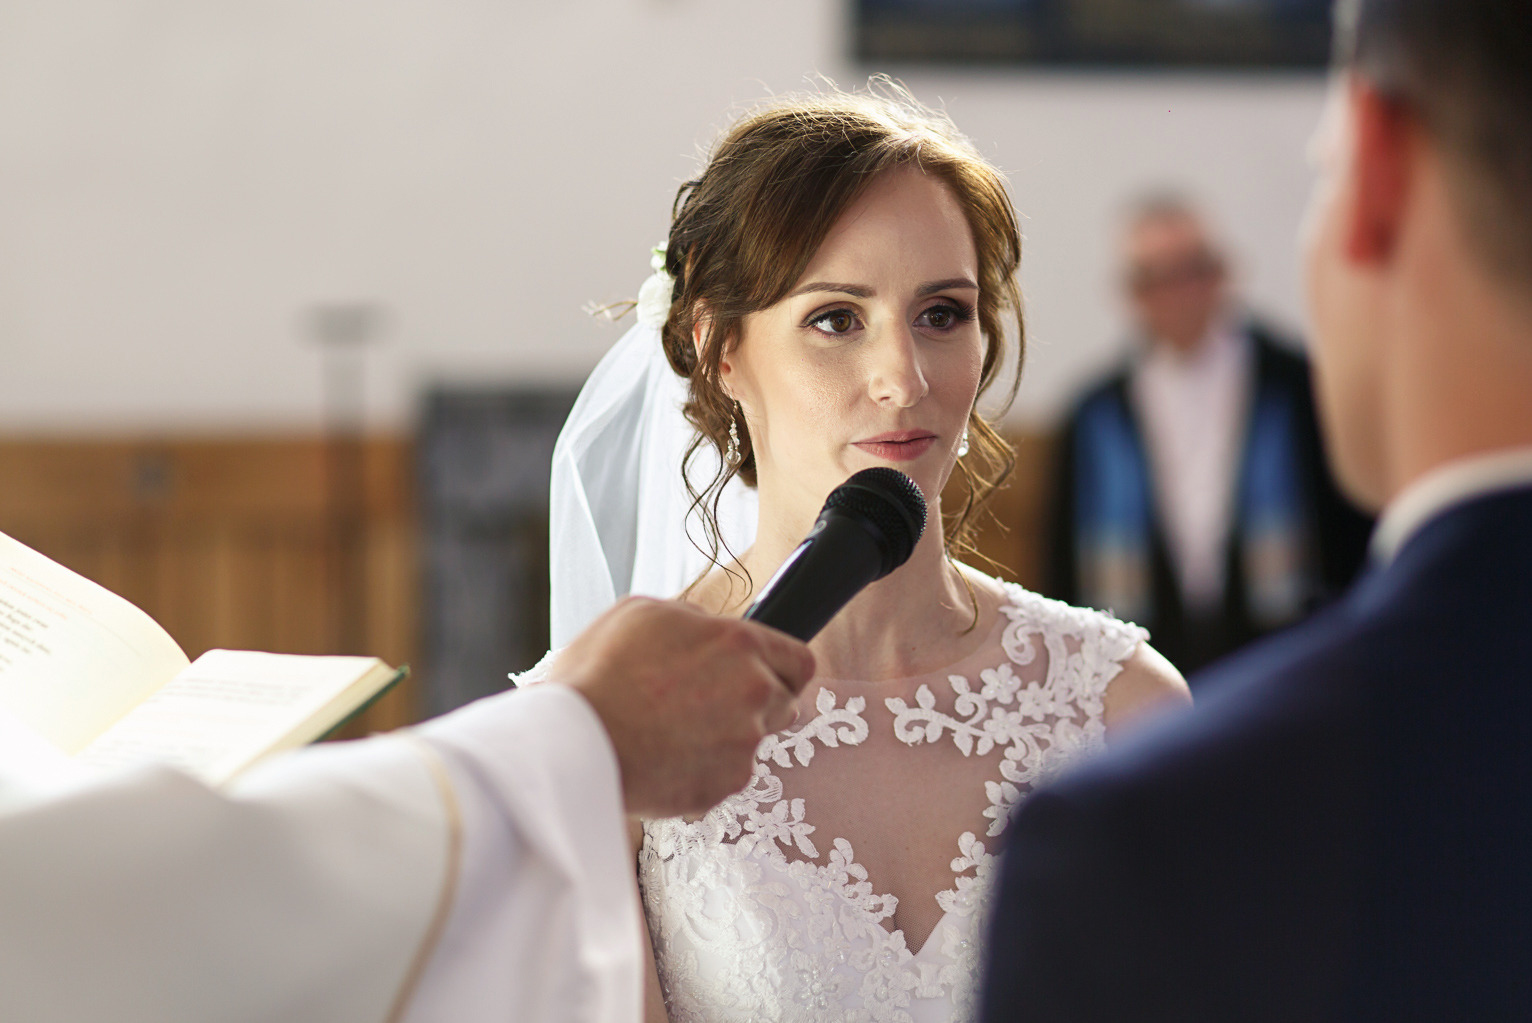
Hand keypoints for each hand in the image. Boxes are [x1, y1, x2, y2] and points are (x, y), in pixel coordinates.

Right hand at [552, 597, 814, 817]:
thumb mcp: (642, 613)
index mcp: (740, 644)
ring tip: (673, 731)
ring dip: (726, 737)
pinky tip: (664, 757)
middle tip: (708, 704)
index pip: (799, 660)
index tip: (764, 674)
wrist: (571, 745)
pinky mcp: (723, 786)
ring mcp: (742, 745)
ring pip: (752, 742)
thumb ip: (693, 619)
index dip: (783, 667)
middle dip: (756, 704)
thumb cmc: (599, 673)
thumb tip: (708, 629)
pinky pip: (725, 776)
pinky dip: (703, 770)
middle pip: (785, 703)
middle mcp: (753, 693)